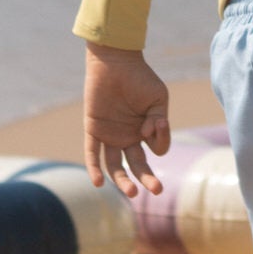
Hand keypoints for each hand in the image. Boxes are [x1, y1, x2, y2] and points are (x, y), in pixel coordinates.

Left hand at [82, 42, 170, 196]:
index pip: (156, 149)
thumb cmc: (140, 78)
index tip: (158, 124)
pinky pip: (92, 152)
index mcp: (145, 130)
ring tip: (132, 192)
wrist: (115, 61)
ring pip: (114, 165)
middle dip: (147, 179)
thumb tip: (148, 136)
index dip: (160, 140)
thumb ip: (159, 119)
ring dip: (122, 180)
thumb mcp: (158, 97)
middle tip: (157, 190)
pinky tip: (98, 183)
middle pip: (137, 165)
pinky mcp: (93, 129)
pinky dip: (93, 168)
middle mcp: (128, 137)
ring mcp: (110, 135)